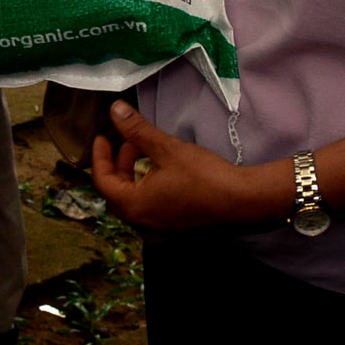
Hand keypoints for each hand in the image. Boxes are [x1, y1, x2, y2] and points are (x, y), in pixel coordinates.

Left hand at [90, 102, 281, 232]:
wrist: (245, 203)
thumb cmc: (204, 176)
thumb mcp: (167, 149)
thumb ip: (137, 131)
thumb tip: (115, 110)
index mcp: (135, 208)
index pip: (104, 182)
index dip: (100, 157)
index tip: (103, 136)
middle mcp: (143, 226)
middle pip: (117, 195)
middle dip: (119, 166)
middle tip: (129, 143)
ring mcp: (161, 233)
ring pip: (135, 205)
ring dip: (134, 179)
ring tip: (147, 154)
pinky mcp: (177, 234)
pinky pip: (151, 213)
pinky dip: (148, 193)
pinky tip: (163, 176)